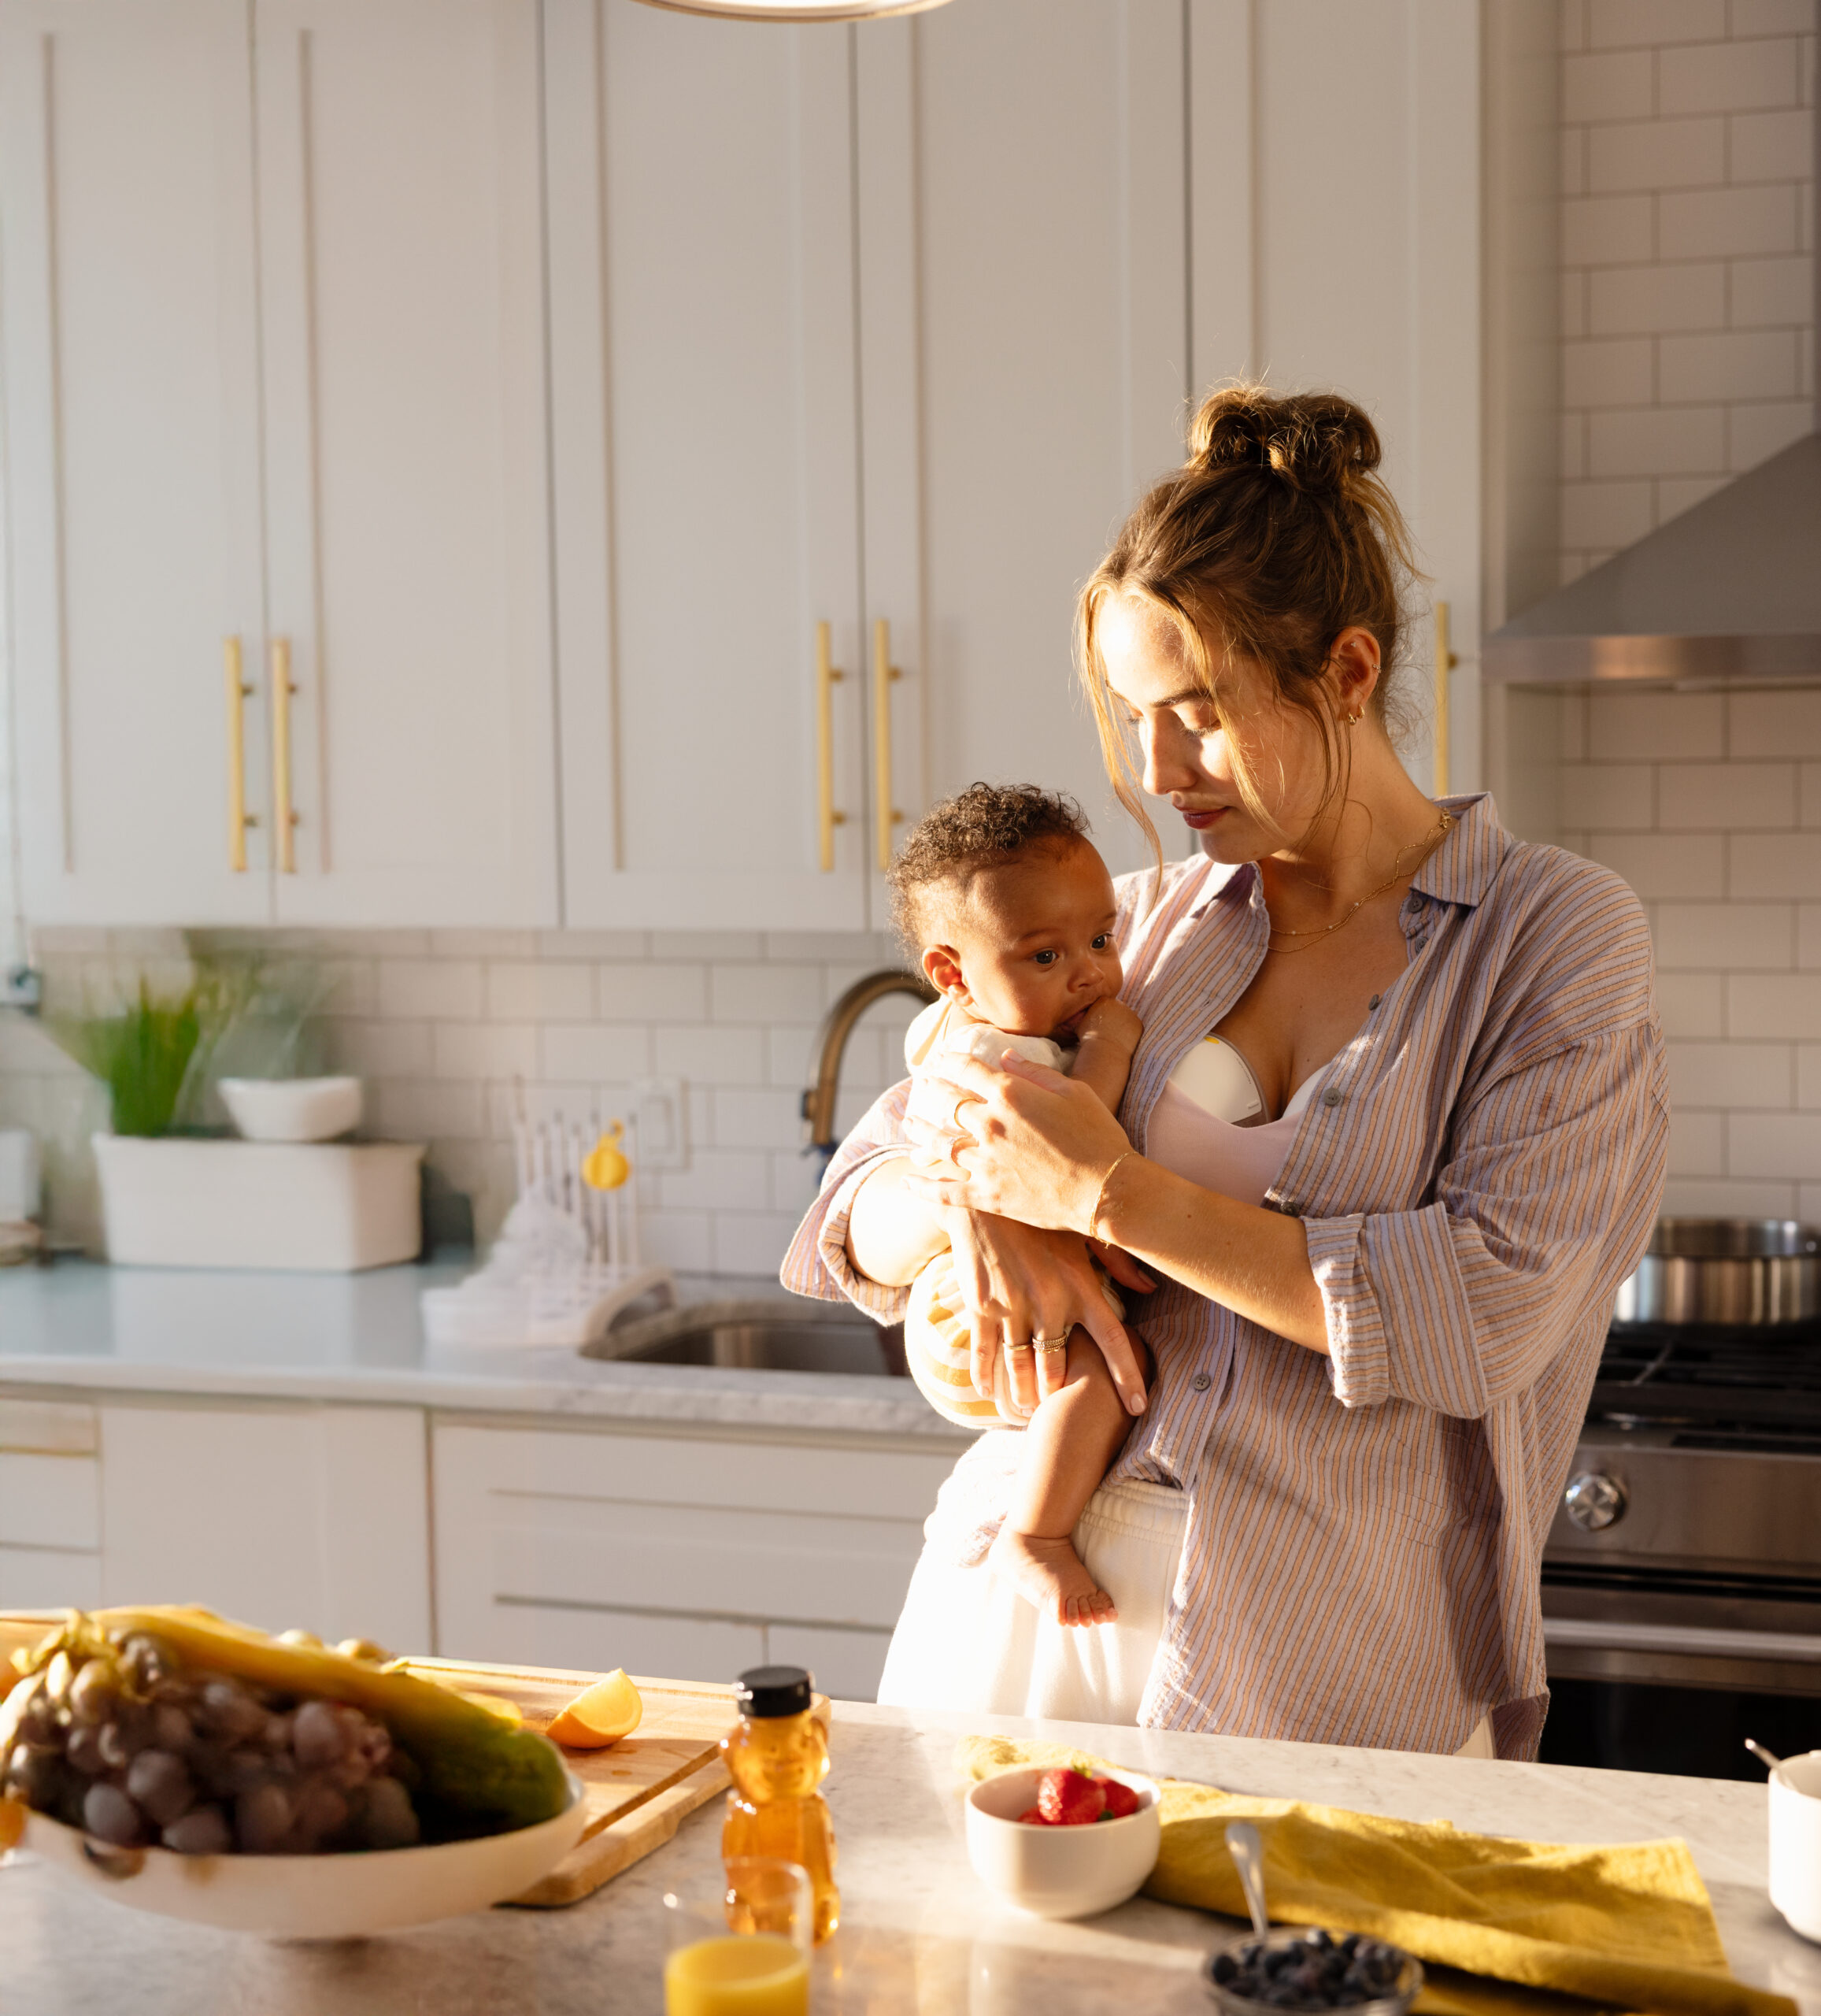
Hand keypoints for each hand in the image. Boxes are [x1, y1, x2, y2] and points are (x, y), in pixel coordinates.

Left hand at [904, 1049, 1131, 1232]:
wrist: (1108, 1191)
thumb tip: (1004, 1057)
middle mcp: (989, 1124)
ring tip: (909, 1125)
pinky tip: (907, 1183)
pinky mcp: (987, 1196)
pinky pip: (946, 1191)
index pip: (967, 1069)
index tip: (942, 1058)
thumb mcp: (1075, 1091)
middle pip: (948, 1103)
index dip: (951, 1060)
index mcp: (1010, 1094)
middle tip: (922, 1087)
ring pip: (939, 1143)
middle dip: (932, 1091)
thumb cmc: (1099, 1137)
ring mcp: (985, 1162)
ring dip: (920, 1132)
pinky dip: (923, 1187)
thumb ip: (1035, 1072)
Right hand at [946, 1212, 1149, 1417]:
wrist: (985, 1196)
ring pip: (1021, 1368)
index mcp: (1080, 1286)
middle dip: (1058, 1394)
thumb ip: (1118, 1261)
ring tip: (1026, 1410)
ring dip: (1023, 1395)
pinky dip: (985, 1376)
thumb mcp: (1082, 1230)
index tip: (1138, 1408)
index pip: (1113, 1340)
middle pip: (1058, 1367)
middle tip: (1059, 1412)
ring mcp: (1012, 1307)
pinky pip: (984, 1352)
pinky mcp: (981, 1305)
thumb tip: (1149, 1287)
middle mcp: (1048, 1303)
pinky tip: (988, 1392)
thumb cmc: (1039, 1213)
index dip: (1127, 1377)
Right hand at [1075, 996, 1142, 1057]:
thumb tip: (1075, 1017)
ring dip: (1121, 1025)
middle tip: (1106, 1031)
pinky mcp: (1138, 1024)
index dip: (1099, 1015)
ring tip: (1113, 1037)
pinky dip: (1129, 1033)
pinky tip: (1122, 1041)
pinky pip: (1133, 1027)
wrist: (1105, 1050)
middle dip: (1112, 1018)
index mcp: (1104, 1000)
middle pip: (1115, 1009)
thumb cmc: (1089, 1039)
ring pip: (1125, 1018)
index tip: (1097, 1025)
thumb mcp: (1078, 1025)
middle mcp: (1119, 1003)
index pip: (1103, 1004)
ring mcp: (1130, 1013)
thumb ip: (1079, 1017)